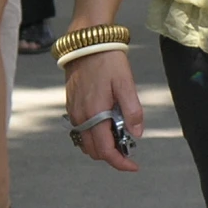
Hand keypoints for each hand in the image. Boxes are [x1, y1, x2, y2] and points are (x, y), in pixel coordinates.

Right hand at [65, 45, 143, 171]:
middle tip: (128, 147)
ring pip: (85, 141)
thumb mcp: (126, 83)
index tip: (133, 165)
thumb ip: (132, 110)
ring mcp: (73, 111)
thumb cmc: (108, 60)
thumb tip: (136, 134)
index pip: (105, 150)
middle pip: (93, 151)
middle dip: (111, 155)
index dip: (120, 162)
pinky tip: (106, 123)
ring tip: (118, 134)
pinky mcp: (71, 104)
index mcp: (94, 114)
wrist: (87, 41)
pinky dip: (93, 134)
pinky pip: (81, 129)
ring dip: (101, 145)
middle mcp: (80, 116)